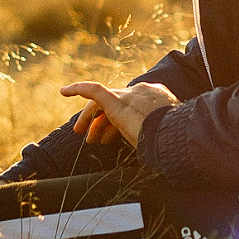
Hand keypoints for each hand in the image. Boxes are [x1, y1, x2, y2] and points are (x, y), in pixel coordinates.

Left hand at [61, 80, 178, 147]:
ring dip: (89, 118)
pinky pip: (93, 90)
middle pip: (114, 104)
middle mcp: (142, 92)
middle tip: (92, 139)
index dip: (117, 123)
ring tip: (80, 133)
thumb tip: (154, 149)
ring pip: (101, 102)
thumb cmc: (175, 141)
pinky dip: (77, 88)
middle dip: (101, 122)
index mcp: (156, 98)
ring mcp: (128, 95)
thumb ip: (157, 135)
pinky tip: (64, 91)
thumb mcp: (167, 135)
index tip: (110, 140)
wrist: (175, 135)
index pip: (130, 106)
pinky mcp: (115, 100)